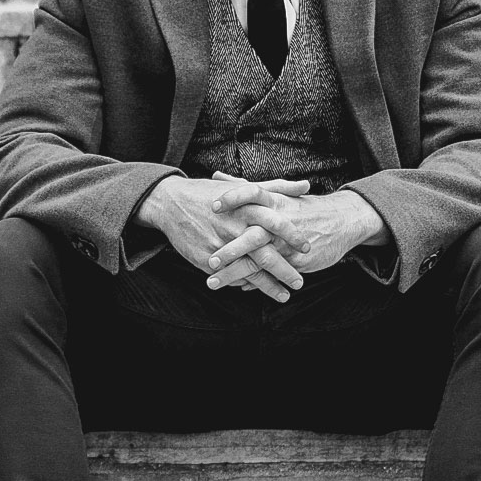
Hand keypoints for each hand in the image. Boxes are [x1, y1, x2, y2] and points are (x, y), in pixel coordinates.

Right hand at [135, 176, 310, 302]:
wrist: (172, 202)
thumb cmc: (210, 193)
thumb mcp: (243, 187)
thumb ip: (276, 187)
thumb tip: (306, 185)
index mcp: (245, 208)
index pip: (276, 223)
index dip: (293, 237)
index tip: (308, 248)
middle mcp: (234, 228)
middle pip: (265, 254)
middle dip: (285, 270)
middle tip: (300, 282)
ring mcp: (220, 246)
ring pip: (249, 271)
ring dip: (268, 286)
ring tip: (284, 295)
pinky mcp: (206, 260)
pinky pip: (230, 276)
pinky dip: (244, 284)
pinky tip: (256, 290)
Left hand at [206, 185, 389, 289]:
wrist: (342, 220)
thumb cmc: (302, 206)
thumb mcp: (275, 192)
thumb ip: (242, 186)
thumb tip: (215, 177)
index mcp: (275, 201)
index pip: (252, 192)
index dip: (233, 198)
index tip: (213, 206)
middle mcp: (280, 221)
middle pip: (253, 234)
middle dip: (230, 249)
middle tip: (209, 260)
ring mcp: (287, 243)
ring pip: (259, 260)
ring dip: (235, 272)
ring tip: (212, 282)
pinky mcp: (296, 260)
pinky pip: (272, 273)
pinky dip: (256, 281)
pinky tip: (239, 288)